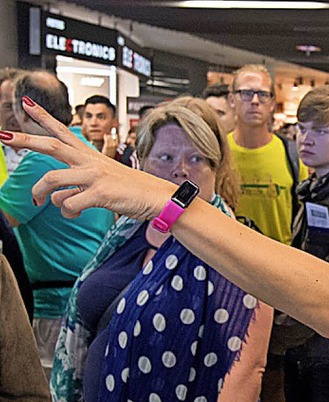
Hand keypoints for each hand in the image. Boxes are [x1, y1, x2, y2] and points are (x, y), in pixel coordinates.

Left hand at [0, 98, 171, 219]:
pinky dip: (68, 212)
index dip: (44, 118)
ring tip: (39, 200)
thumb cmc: (133, 192)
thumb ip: (77, 188)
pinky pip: (69, 204)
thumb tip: (57, 199)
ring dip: (41, 192)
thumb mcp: (104, 185)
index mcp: (91, 156)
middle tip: (3, 135)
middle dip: (24, 139)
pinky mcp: (99, 192)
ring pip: (51, 180)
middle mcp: (89, 161)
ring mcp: (93, 176)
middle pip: (51, 145)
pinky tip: (75, 213)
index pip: (64, 132)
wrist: (158, 198)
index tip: (27, 104)